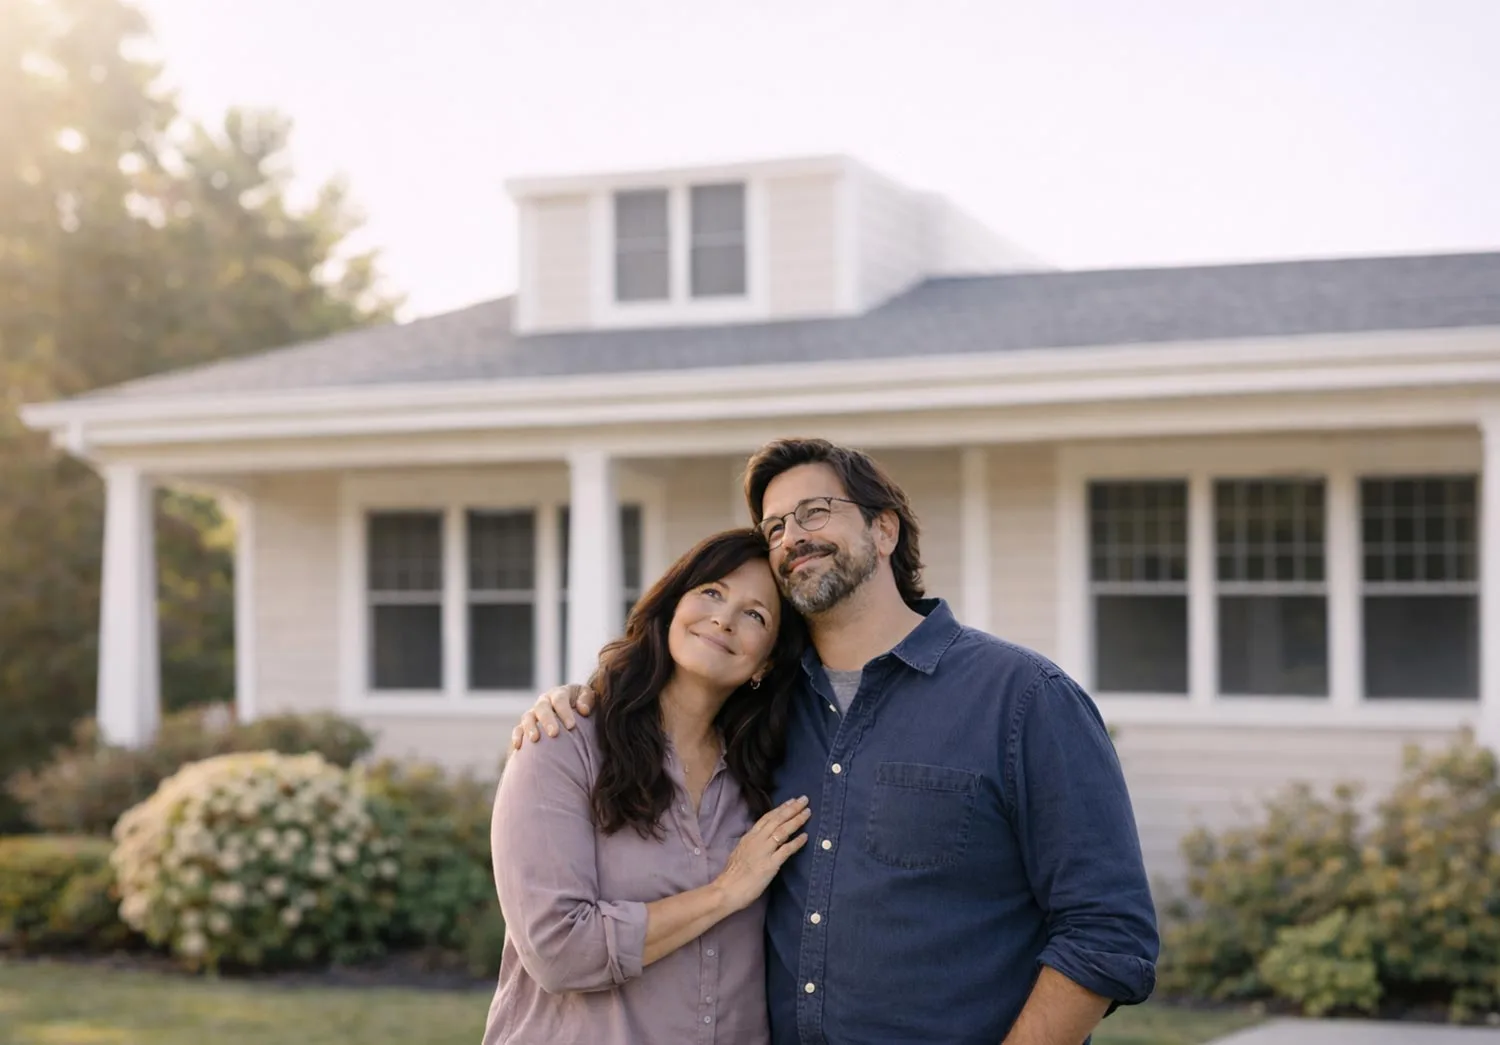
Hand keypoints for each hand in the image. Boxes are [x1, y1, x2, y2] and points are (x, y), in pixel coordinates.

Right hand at [510, 684, 594, 749]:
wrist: (572, 712)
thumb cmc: (582, 706)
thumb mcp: (588, 698)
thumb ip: (587, 699)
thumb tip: (583, 710)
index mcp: (559, 693)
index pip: (560, 699)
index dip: (565, 711)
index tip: (571, 726)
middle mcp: (544, 701)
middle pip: (542, 707)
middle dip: (547, 720)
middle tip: (554, 733)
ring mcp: (533, 713)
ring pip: (527, 717)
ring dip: (530, 727)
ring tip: (535, 739)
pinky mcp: (525, 725)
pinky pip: (518, 729)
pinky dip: (517, 736)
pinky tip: (518, 746)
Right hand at [713, 797, 810, 912]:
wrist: (727, 890)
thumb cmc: (732, 875)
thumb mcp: (740, 852)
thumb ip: (751, 844)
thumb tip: (760, 839)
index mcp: (749, 837)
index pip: (767, 818)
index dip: (780, 809)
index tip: (791, 801)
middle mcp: (757, 840)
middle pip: (777, 820)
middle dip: (791, 808)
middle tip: (804, 799)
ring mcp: (764, 851)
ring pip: (782, 831)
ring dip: (796, 820)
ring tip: (807, 812)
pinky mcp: (770, 864)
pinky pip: (786, 850)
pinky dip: (796, 842)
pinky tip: (805, 836)